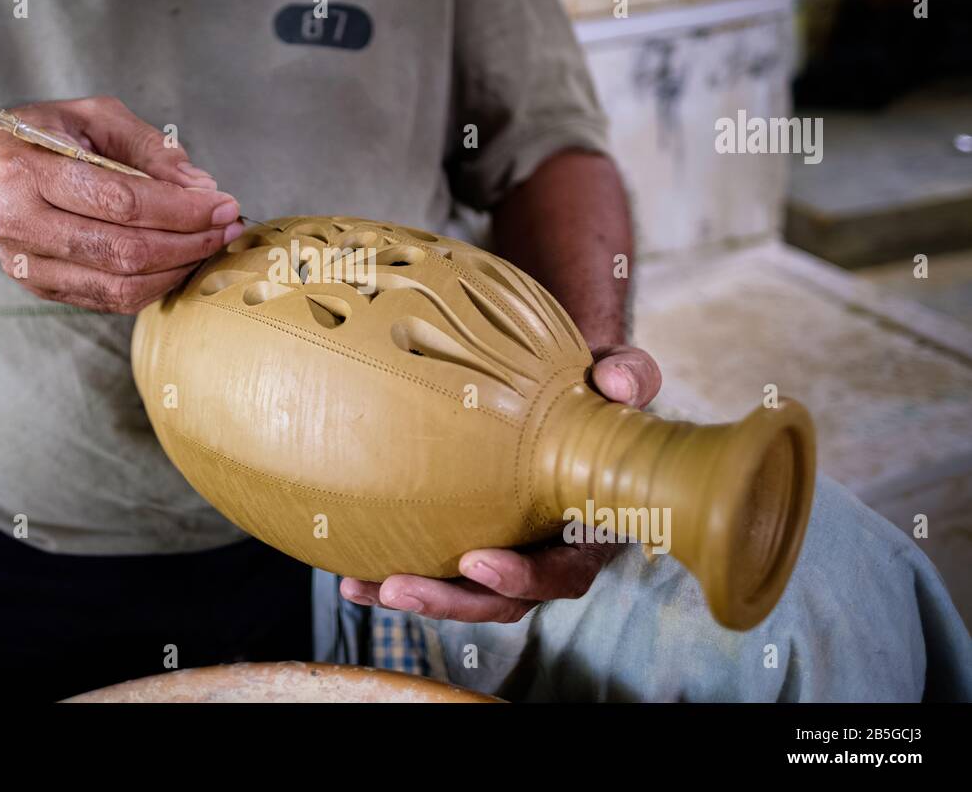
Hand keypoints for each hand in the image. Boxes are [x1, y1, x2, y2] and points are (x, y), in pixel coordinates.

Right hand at [0, 96, 242, 312]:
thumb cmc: (38, 137)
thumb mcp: (90, 116)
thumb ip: (149, 147)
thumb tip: (202, 188)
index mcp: (25, 173)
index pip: (120, 202)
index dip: (181, 209)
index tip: (224, 203)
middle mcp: (20, 227)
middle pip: (124, 252)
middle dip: (189, 242)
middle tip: (227, 226)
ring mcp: (28, 268)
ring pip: (121, 287)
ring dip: (178, 269)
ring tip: (210, 244)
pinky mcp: (43, 292)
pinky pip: (112, 301)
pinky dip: (156, 285)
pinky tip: (180, 261)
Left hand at [339, 343, 662, 622]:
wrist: (565, 388)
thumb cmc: (595, 389)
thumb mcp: (618, 378)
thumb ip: (628, 377)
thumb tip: (614, 380)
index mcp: (589, 529)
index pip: (563, 571)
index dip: (525, 577)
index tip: (478, 562)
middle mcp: (547, 552)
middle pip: (503, 599)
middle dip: (451, 600)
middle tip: (400, 587)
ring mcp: (506, 550)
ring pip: (463, 592)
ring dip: (415, 595)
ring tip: (365, 586)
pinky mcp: (468, 537)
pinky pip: (434, 566)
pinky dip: (391, 576)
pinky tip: (350, 576)